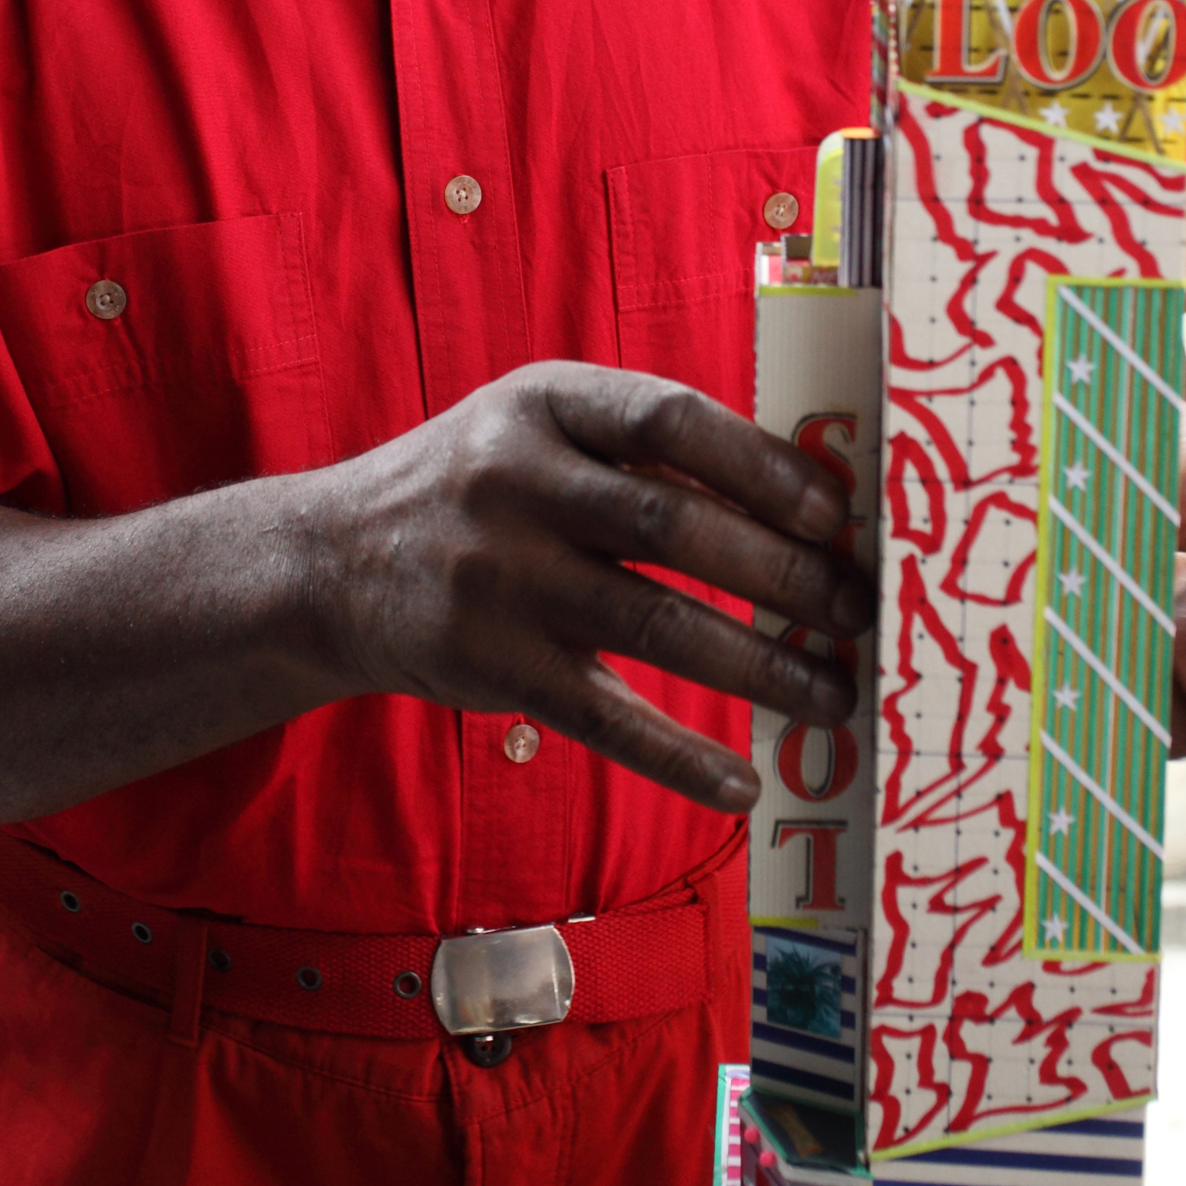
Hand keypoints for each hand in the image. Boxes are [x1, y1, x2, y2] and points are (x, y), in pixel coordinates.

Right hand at [312, 362, 869, 811]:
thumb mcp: (538, 430)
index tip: (834, 514)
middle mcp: (517, 481)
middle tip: (857, 612)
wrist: (329, 564)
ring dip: (762, 666)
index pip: (669, 417)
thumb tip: (799, 508)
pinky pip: (605, 719)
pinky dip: (681, 758)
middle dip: (783, 574)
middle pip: (674, 524)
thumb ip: (639, 450)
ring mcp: (500, 576)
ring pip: (658, 624)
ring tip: (832, 693)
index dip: (761, 464)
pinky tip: (741, 784)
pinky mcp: (493, 664)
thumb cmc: (475, 490)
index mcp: (544, 402)